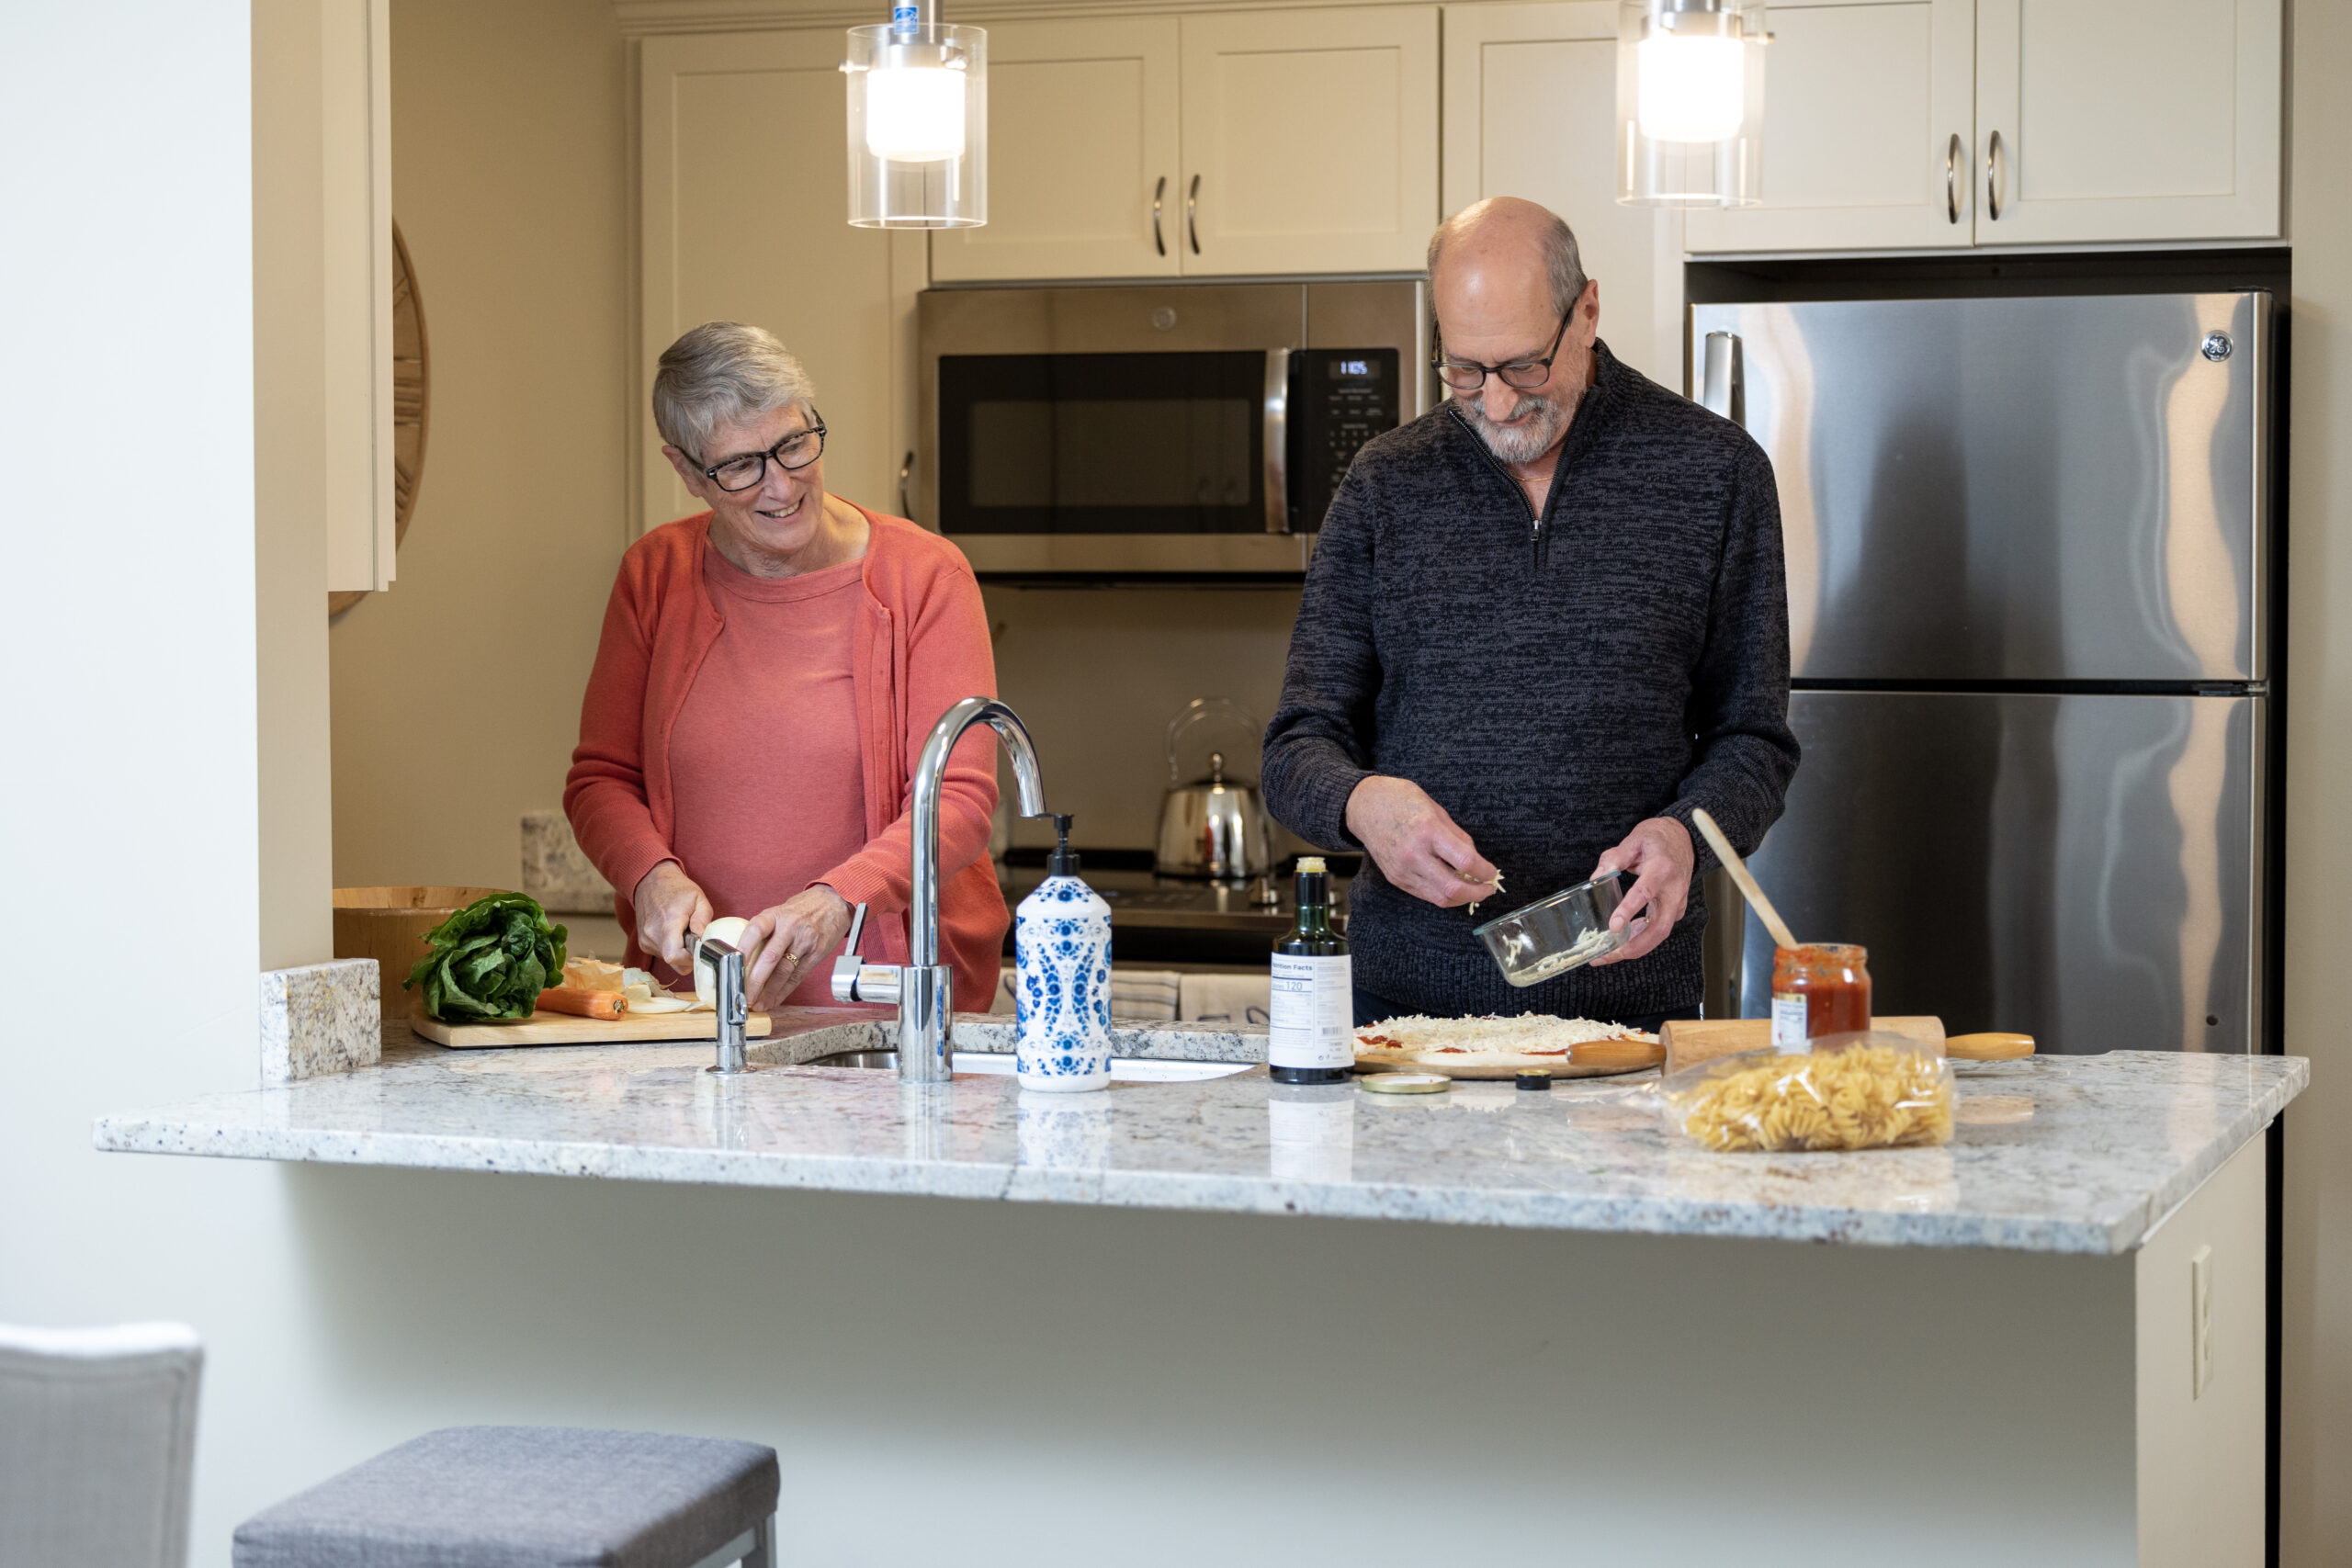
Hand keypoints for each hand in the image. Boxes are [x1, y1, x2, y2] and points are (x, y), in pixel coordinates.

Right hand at [632, 861, 713, 971]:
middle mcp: (653, 934)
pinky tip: (673, 933)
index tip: (698, 949)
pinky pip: (662, 955)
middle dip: (688, 956)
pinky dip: (671, 948)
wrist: (650, 881)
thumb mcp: (698, 898)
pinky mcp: (643, 944)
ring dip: (680, 951)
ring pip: (669, 960)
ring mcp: (646, 940)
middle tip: (694, 939)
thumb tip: (703, 939)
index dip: (690, 959)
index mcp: (669, 923)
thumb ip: (703, 919)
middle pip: (674, 962)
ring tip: (682, 932)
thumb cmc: (676, 889)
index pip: (674, 956)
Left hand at [742, 885, 853, 1011]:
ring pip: (784, 971)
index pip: (756, 930)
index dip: (744, 948)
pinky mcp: (817, 953)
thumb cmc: (802, 908)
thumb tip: (741, 955)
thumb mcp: (780, 911)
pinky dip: (784, 991)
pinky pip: (798, 976)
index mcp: (776, 914)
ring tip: (758, 1004)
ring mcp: (805, 941)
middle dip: (755, 981)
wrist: (834, 902)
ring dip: (770, 991)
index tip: (732, 965)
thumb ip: (764, 931)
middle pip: (770, 957)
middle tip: (744, 995)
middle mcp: (791, 927)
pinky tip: (775, 999)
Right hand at [1344, 776, 1499, 908]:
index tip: (1492, 872)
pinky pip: (1426, 895)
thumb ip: (1457, 836)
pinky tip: (1452, 886)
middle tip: (1488, 888)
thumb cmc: (1400, 801)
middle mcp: (1414, 854)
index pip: (1465, 861)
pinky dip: (1444, 894)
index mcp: (1428, 831)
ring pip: (1440, 898)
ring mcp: (1403, 870)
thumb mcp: (1435, 809)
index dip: (1485, 871)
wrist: (1364, 807)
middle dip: (1478, 893)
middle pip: (1453, 888)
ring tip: (1473, 889)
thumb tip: (1475, 859)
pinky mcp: (1396, 879)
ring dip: (1462, 898)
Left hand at [1588, 817, 1693, 964]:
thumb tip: (1595, 880)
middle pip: (1658, 927)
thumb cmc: (1656, 839)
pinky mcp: (1676, 909)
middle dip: (1633, 946)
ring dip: (1635, 948)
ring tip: (1607, 955)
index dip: (1629, 911)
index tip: (1613, 927)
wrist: (1682, 838)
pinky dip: (1641, 939)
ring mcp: (1678, 902)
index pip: (1645, 893)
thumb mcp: (1631, 841)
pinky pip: (1658, 929)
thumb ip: (1612, 859)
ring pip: (1659, 933)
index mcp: (1661, 869)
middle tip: (1606, 955)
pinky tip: (1621, 943)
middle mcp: (1674, 889)